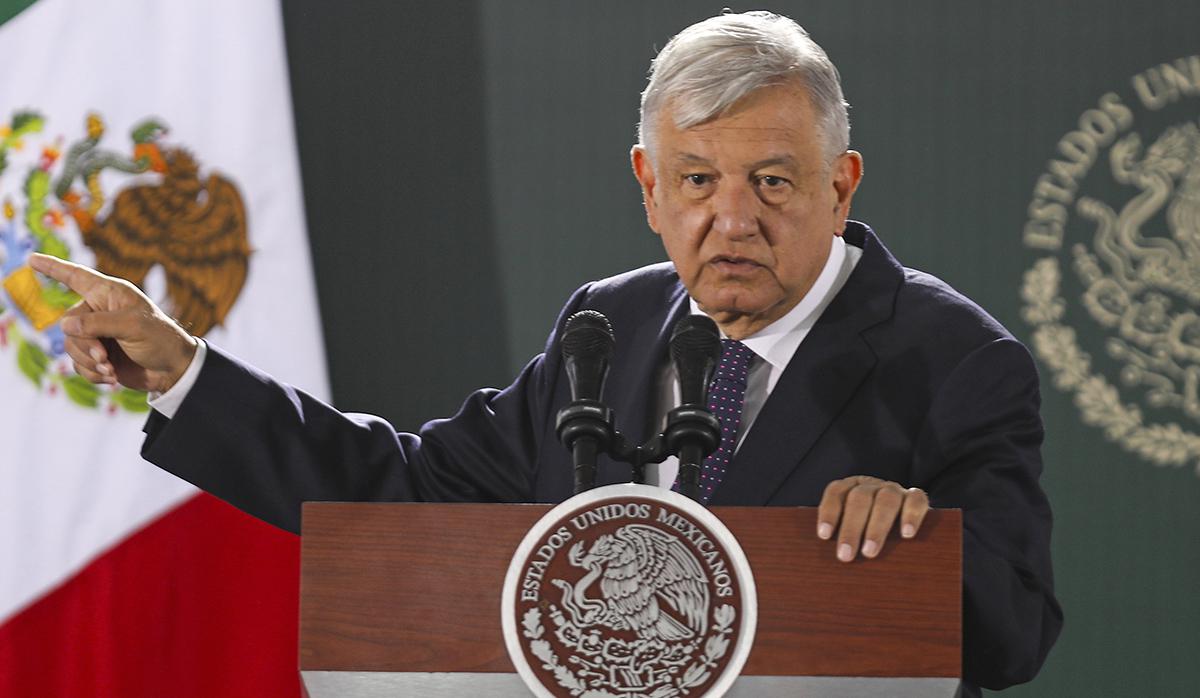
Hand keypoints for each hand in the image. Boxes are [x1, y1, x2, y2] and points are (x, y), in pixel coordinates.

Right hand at [29, 253, 197, 392]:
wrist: (173, 370)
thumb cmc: (161, 340)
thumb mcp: (134, 326)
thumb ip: (98, 324)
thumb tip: (65, 326)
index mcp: (110, 294)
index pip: (76, 277)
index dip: (53, 268)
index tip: (31, 259)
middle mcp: (100, 311)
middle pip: (69, 324)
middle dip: (85, 344)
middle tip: (106, 357)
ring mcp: (97, 335)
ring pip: (71, 347)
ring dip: (90, 362)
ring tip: (111, 368)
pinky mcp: (98, 356)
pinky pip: (78, 365)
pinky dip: (93, 373)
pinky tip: (112, 377)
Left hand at [816, 475, 928, 561]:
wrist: (906, 524)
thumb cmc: (868, 533)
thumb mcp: (853, 531)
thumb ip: (841, 538)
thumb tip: (827, 564)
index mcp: (851, 489)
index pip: (836, 492)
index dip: (829, 512)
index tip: (824, 535)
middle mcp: (872, 486)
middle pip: (859, 499)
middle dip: (851, 528)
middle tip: (846, 555)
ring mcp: (895, 490)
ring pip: (886, 499)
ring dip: (877, 526)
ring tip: (870, 552)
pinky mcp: (917, 497)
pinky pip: (916, 500)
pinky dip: (911, 516)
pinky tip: (906, 535)